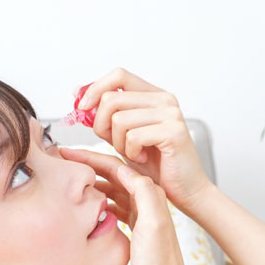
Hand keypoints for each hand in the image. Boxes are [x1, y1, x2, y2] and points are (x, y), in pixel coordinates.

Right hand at [59, 146, 187, 264]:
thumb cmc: (160, 260)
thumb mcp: (153, 223)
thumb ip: (143, 193)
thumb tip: (126, 169)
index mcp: (149, 193)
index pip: (115, 166)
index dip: (90, 157)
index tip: (67, 153)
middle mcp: (146, 199)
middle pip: (112, 174)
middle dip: (88, 166)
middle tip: (63, 161)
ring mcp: (140, 212)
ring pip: (111, 189)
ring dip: (92, 183)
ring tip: (71, 181)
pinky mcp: (135, 226)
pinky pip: (113, 206)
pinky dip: (99, 201)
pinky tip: (88, 206)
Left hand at [68, 67, 214, 213]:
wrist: (185, 189)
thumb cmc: (156, 165)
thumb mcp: (124, 136)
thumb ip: (108, 115)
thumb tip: (79, 95)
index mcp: (154, 95)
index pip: (118, 75)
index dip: (95, 89)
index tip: (82, 108)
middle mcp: (165, 99)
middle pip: (112, 98)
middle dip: (101, 125)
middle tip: (113, 144)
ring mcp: (171, 114)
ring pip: (119, 119)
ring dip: (118, 143)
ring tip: (133, 153)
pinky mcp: (173, 132)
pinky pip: (133, 136)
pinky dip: (131, 152)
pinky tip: (143, 158)